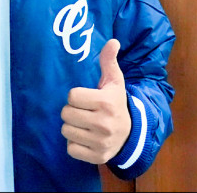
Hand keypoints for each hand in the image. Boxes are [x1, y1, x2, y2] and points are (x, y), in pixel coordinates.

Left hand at [61, 39, 130, 163]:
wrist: (131, 133)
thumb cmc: (116, 103)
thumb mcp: (114, 82)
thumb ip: (109, 61)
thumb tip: (113, 41)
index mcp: (106, 102)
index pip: (72, 96)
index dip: (77, 96)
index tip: (87, 98)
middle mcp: (103, 123)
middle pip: (65, 113)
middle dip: (72, 111)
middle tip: (84, 112)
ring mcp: (100, 142)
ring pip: (66, 131)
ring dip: (72, 127)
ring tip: (84, 124)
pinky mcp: (96, 157)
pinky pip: (70, 148)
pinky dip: (75, 144)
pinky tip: (85, 138)